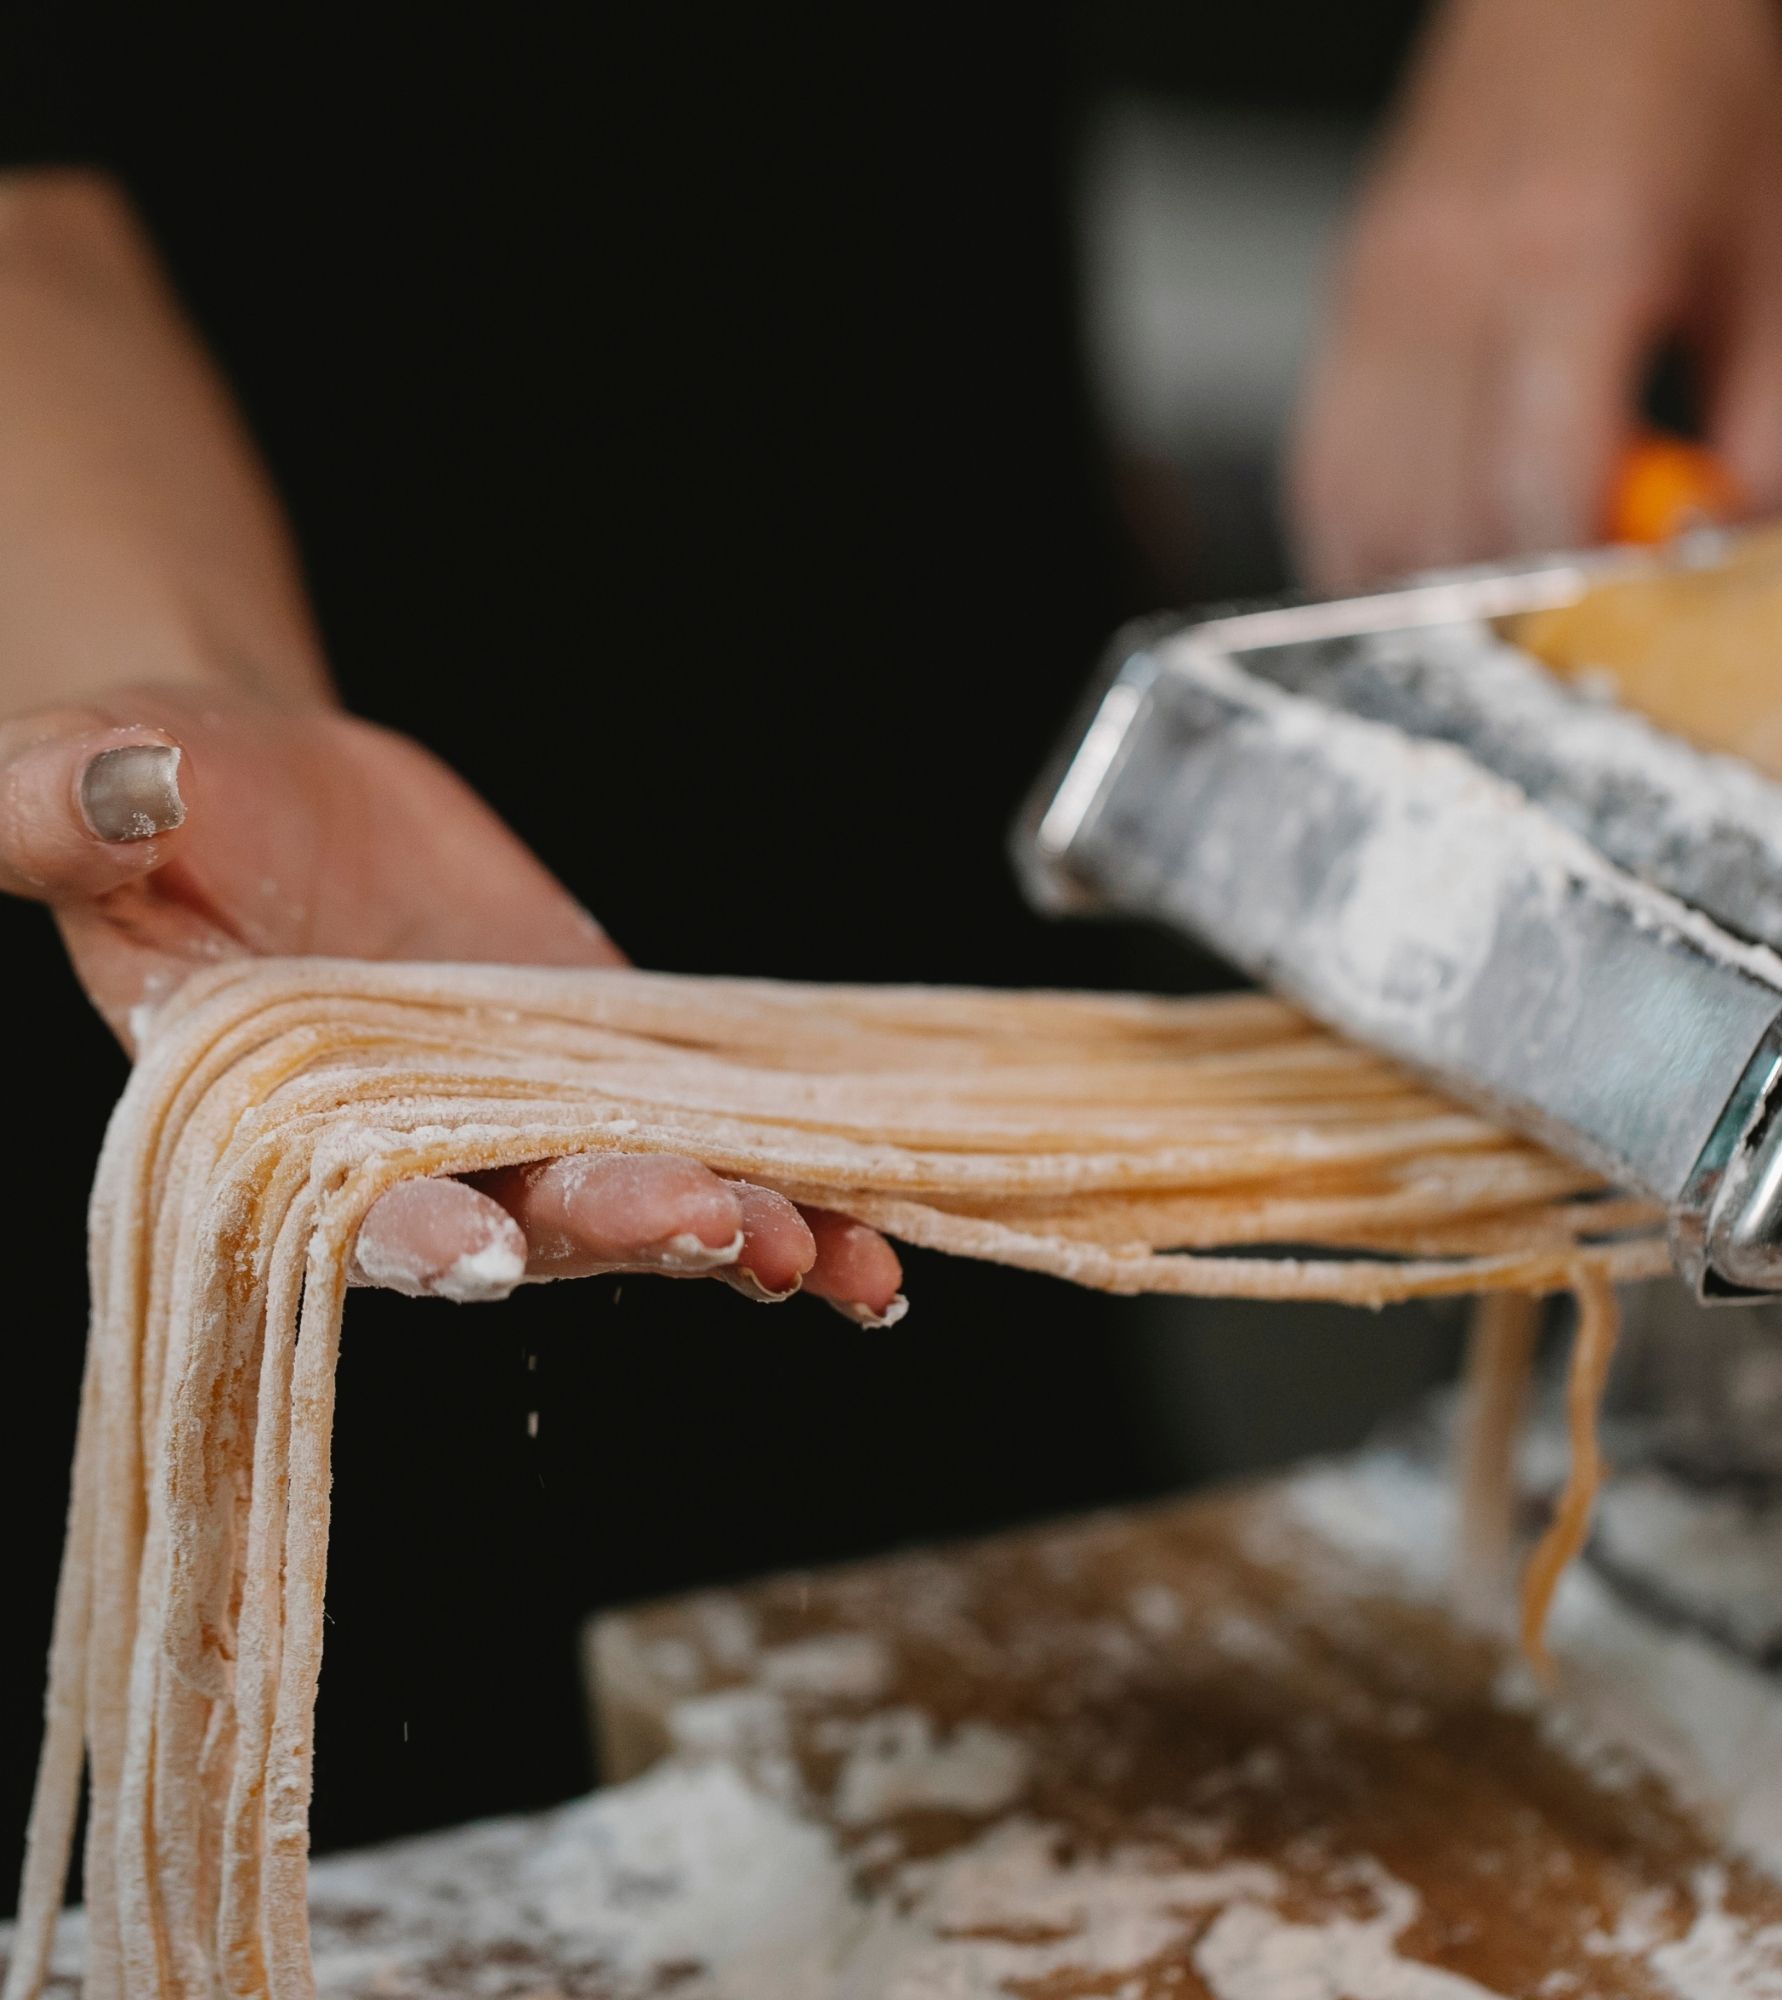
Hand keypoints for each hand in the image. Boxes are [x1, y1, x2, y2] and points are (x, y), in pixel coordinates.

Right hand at [0, 687, 905, 1322]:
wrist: (270, 790)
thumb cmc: (159, 798)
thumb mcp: (91, 781)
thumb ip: (71, 808)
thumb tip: (97, 788)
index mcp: (275, 1119)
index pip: (347, 1204)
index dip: (418, 1234)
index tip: (487, 1253)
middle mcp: (416, 1143)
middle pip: (533, 1215)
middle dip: (625, 1225)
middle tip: (720, 1224)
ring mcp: (529, 1114)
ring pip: (644, 1201)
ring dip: (743, 1233)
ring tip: (838, 1259)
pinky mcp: (614, 1067)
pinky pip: (710, 1133)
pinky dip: (794, 1185)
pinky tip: (877, 1234)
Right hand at [1286, 0, 1781, 590]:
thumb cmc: (1688, 96)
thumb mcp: (1775, 264)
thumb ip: (1761, 429)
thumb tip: (1724, 557)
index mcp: (1576, 263)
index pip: (1537, 489)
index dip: (1569, 584)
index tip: (1609, 615)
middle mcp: (1451, 286)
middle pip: (1437, 526)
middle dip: (1497, 604)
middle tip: (1553, 618)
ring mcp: (1377, 301)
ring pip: (1357, 516)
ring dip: (1419, 589)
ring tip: (1484, 595)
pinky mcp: (1339, 313)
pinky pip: (1316, 476)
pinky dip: (1359, 542)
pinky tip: (1415, 554)